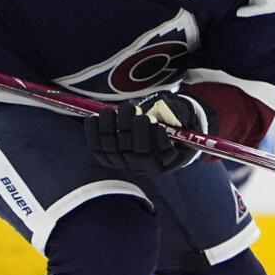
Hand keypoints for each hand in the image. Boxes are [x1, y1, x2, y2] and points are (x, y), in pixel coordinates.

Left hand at [85, 91, 210, 172]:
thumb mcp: (181, 114)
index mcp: (169, 158)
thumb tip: (168, 108)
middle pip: (138, 154)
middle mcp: (147, 166)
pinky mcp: (109, 159)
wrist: (153, 127)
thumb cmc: (169, 119)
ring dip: (110, 127)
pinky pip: (98, 149)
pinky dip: (93, 133)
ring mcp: (127, 165)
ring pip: (116, 150)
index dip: (158, 140)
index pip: (164, 156)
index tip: (155, 121)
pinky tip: (94, 118)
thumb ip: (178, 112)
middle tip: (133, 108)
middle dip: (133, 128)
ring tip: (112, 110)